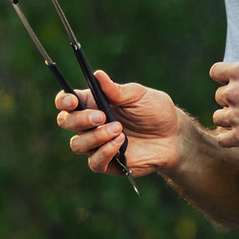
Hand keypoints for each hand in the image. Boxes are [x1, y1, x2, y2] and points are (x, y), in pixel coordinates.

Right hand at [55, 70, 182, 177]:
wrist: (174, 136)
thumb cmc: (156, 111)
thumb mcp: (139, 96)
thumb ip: (116, 90)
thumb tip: (97, 75)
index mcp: (93, 103)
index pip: (66, 102)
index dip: (64, 101)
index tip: (73, 101)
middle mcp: (91, 124)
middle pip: (66, 122)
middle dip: (79, 120)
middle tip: (101, 116)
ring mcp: (97, 145)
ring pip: (78, 144)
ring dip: (95, 136)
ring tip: (118, 129)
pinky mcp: (107, 163)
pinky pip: (94, 162)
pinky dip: (104, 152)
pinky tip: (120, 143)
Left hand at [210, 60, 238, 156]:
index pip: (216, 71)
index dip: (223, 79)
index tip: (233, 85)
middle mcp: (235, 92)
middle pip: (218, 96)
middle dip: (231, 101)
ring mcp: (236, 116)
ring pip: (217, 118)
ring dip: (228, 121)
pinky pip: (221, 140)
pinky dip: (229, 139)